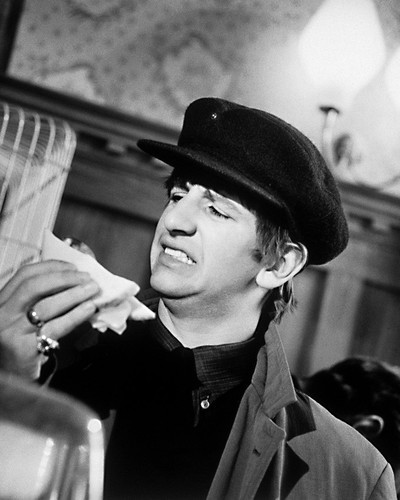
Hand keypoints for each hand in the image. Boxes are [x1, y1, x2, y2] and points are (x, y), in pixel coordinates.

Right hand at [0, 260, 99, 379]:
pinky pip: (54, 327)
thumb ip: (42, 298)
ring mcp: (11, 332)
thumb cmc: (24, 343)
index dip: (51, 267)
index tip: (74, 267)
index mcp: (2, 301)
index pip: (25, 274)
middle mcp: (2, 314)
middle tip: (87, 279)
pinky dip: (75, 315)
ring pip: (46, 306)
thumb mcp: (24, 317)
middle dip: (64, 279)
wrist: (13, 381)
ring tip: (92, 291)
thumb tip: (78, 280)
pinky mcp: (23, 349)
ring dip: (74, 295)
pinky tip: (89, 309)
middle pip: (34, 286)